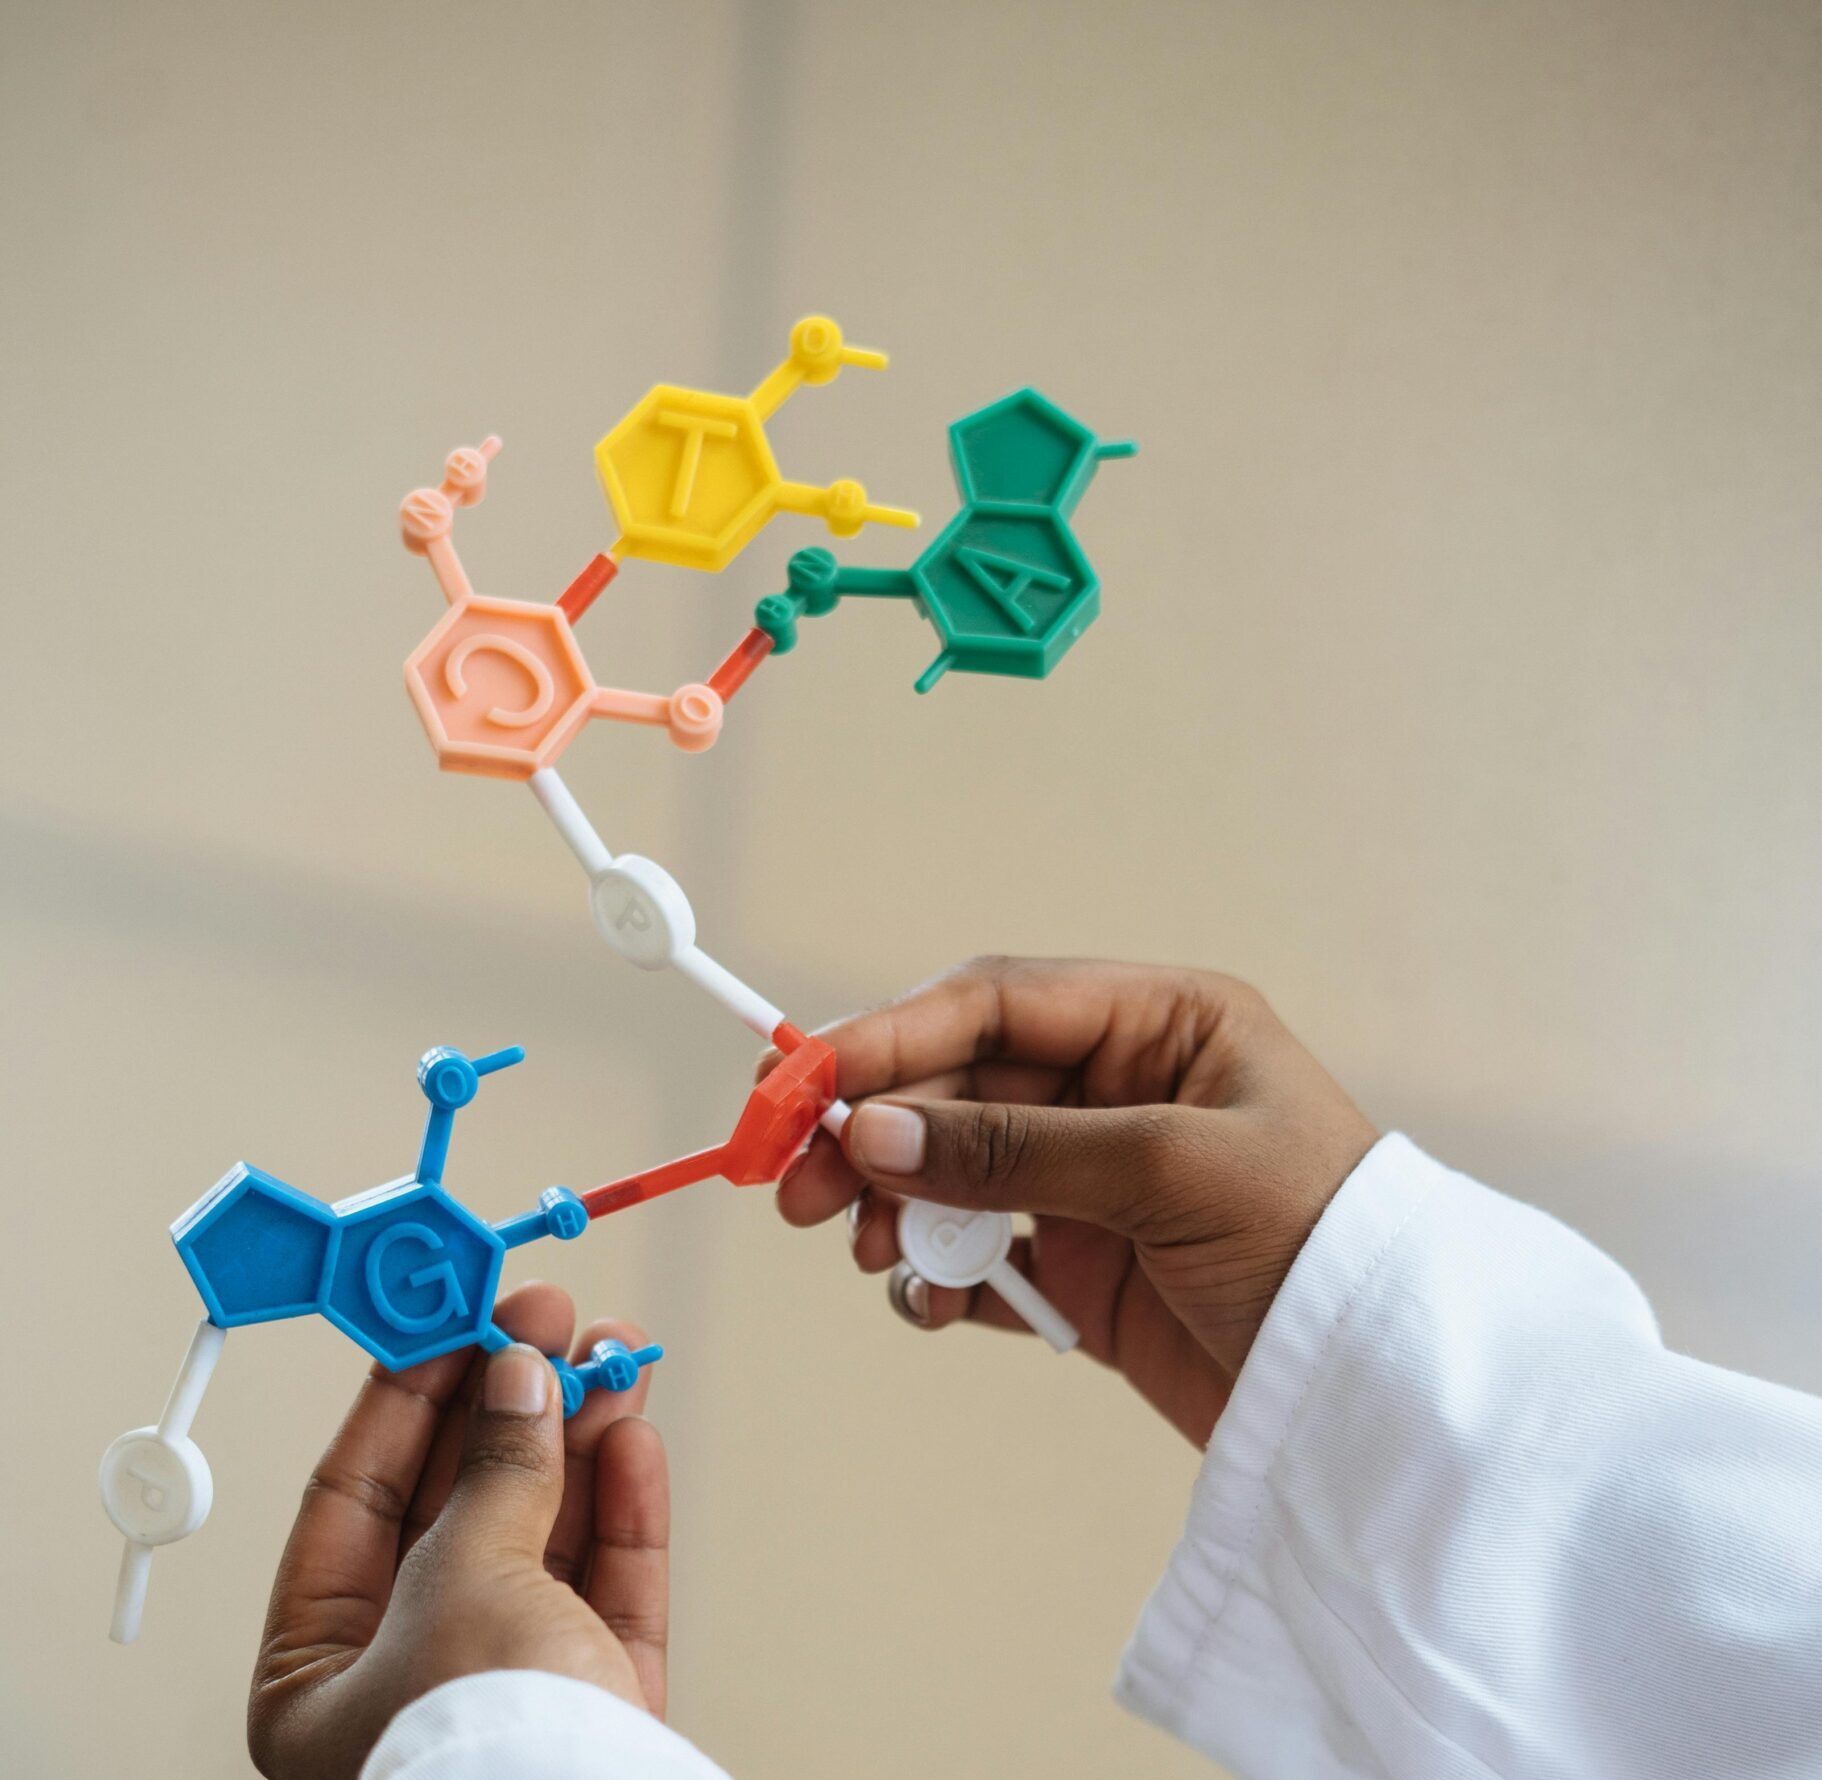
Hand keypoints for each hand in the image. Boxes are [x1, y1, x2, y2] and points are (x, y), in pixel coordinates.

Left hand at [247, 1284, 668, 1779]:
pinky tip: (634, 1435)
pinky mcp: (594, 1699)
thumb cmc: (480, 1757)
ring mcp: (508, 1687)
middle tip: (546, 1316)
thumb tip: (518, 1374)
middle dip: (511, 1402)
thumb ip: (497, 1470)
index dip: (405, 1393)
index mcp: (321, 1674)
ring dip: (580, 1435)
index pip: (354, 1497)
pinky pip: (605, 1582)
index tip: (450, 1311)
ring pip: (545, 1531)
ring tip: (612, 1352)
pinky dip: (622, 1505)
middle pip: (460, 1502)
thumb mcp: (467, 1583)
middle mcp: (408, 1678)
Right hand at [772, 957, 1377, 1444]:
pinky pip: (984, 1256)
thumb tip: (874, 1131)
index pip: (996, 1004)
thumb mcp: (1168, 1169)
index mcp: (1158, 1024)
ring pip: (957, 1172)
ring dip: (901, 1208)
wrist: (1386, 1396)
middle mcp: (1119, 1091)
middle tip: (798, 1189)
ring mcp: (1098, 1182)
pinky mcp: (1087, 1269)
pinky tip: (931, 1305)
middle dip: (876, 1133)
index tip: (804, 1081)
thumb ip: (1015, 1149)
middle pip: (959, 1088)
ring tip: (874, 1256)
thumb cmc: (1316, 1240)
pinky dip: (943, 1279)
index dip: (891, 1035)